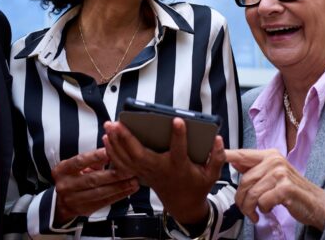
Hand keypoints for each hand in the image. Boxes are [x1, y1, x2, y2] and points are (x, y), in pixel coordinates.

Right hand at [52, 148, 138, 224]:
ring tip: (133, 180)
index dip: (96, 156)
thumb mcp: (73, 166)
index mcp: (62, 170)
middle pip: (92, 179)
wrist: (60, 202)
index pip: (80, 161)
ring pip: (100, 192)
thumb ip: (90, 160)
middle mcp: (66, 185)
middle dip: (113, 174)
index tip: (111, 151)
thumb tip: (109, 150)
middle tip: (130, 168)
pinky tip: (129, 189)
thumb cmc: (71, 177)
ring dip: (119, 186)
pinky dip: (118, 195)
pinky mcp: (85, 209)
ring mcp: (75, 200)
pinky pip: (104, 202)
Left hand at [103, 118, 222, 224]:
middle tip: (118, 123)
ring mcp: (147, 172)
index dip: (179, 136)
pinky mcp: (140, 173)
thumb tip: (218, 139)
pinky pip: (123, 163)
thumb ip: (217, 157)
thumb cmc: (197, 185)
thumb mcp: (212, 174)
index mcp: (179, 166)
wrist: (182, 204)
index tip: (177, 120)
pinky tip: (106, 138)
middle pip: (141, 154)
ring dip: (116, 142)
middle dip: (128, 139)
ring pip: (128, 158)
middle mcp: (160, 168)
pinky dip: (113, 152)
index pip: (179, 151)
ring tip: (109, 125)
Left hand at [226, 149, 324, 230]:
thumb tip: (232, 159)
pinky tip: (269, 209)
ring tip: (255, 213)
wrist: (315, 203)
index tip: (212, 152)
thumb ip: (253, 167)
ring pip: (251, 193)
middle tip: (246, 209)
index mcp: (269, 155)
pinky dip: (263, 209)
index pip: (242, 154)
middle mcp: (275, 160)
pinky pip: (262, 201)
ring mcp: (280, 173)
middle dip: (241, 199)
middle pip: (244, 181)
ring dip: (250, 208)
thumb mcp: (273, 173)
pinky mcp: (285, 188)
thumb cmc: (291, 189)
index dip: (226, 154)